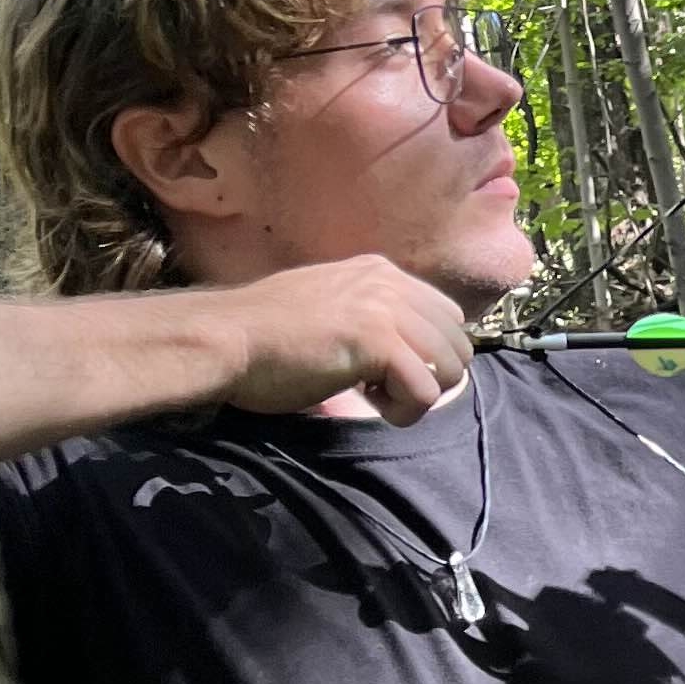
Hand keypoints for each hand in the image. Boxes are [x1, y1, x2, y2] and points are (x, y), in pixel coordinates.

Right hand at [211, 258, 475, 425]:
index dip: (427, 353)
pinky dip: (405, 411)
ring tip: (375, 397)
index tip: (384, 370)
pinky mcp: (377, 342)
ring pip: (451, 368)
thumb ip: (370, 316)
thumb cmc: (265, 336)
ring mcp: (385, 310)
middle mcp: (390, 283)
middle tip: (382, 388)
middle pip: (458, 343)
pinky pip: (427, 391)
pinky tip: (369, 403)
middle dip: (431, 377)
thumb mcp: (330, 308)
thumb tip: (406, 352)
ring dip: (419, 396)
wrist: (226, 339)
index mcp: (380, 272)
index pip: (446, 316)